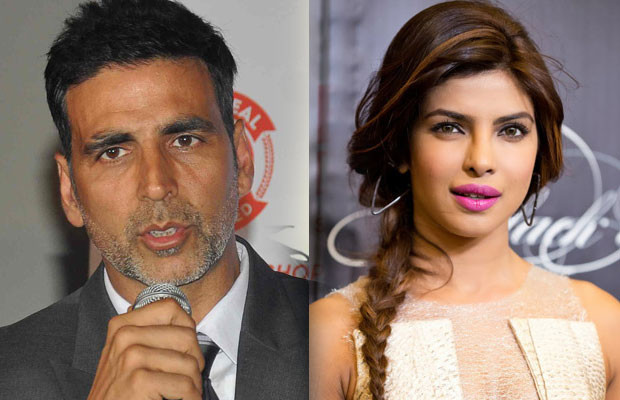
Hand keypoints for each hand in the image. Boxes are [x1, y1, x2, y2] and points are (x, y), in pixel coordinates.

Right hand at [87, 298, 204, 399]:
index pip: (170, 308)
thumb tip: (182, 320)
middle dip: (195, 360)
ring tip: (184, 392)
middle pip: (186, 336)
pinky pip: (185, 385)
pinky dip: (190, 397)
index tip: (185, 348)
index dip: (187, 328)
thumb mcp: (126, 356)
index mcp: (122, 325)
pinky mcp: (139, 380)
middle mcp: (124, 336)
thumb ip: (148, 335)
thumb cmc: (119, 392)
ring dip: (194, 383)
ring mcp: (131, 357)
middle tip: (189, 377)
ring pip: (190, 363)